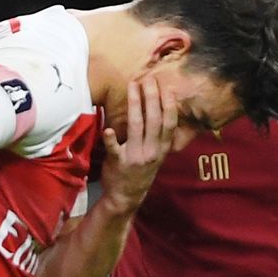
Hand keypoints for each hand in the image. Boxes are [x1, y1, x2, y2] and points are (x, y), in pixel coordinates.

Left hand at [99, 77, 177, 214]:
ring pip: (136, 126)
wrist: (126, 197)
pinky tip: (108, 129)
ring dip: (135, 104)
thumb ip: (159, 137)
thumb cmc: (141, 172)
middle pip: (154, 120)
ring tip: (133, 86)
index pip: (169, 123)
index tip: (168, 88)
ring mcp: (135, 157)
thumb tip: (162, 111)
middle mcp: (151, 151)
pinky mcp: (118, 163)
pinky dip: (111, 140)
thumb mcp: (157, 156)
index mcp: (162, 149)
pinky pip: (115, 149)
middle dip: (152, 97)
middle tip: (149, 79)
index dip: (170, 105)